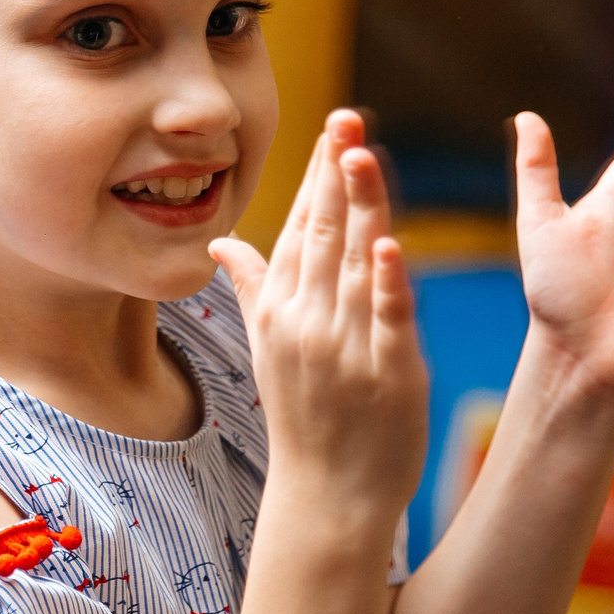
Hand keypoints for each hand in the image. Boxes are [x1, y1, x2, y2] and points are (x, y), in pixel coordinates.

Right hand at [211, 110, 428, 519]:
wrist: (328, 495)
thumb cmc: (304, 418)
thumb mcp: (267, 348)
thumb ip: (252, 288)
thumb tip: (220, 245)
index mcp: (281, 311)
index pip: (299, 229)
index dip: (317, 177)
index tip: (333, 129)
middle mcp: (306, 322)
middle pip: (324, 235)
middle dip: (336, 175)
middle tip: (348, 119)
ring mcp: (345, 347)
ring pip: (357, 265)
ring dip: (362, 208)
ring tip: (364, 154)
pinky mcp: (387, 374)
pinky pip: (388, 320)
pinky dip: (391, 282)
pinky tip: (393, 243)